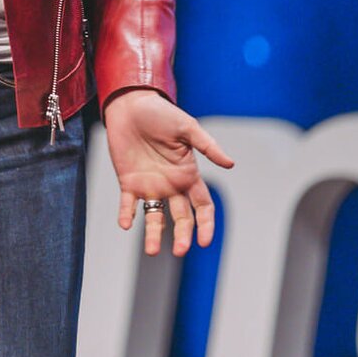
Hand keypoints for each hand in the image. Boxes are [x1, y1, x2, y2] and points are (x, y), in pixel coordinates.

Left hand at [104, 88, 233, 256]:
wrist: (130, 105)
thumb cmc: (161, 114)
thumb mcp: (187, 128)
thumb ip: (207, 146)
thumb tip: (230, 164)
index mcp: (188, 175)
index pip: (202, 206)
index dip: (205, 224)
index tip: (204, 241)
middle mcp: (171, 185)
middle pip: (181, 218)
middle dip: (182, 235)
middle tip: (180, 251)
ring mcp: (150, 185)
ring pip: (155, 217)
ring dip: (154, 235)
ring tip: (151, 251)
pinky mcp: (128, 182)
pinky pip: (128, 204)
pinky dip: (127, 215)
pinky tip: (126, 224)